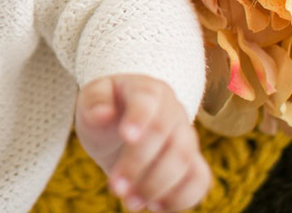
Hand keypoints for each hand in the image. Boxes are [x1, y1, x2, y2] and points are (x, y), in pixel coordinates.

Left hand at [74, 73, 210, 211]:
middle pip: (168, 138)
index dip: (140, 119)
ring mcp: (187, 138)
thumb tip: (102, 114)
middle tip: (116, 188)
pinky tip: (155, 207)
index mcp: (148, 90)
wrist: (122, 125)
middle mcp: (174, 112)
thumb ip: (95, 101)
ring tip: (130, 202)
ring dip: (158, 187)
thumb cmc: (106, 108)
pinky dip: (181, 198)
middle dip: (140, 166)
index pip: (148, 101)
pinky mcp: (193, 163)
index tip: (126, 137)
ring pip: (186, 162)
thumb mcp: (91, 98)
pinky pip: (199, 181)